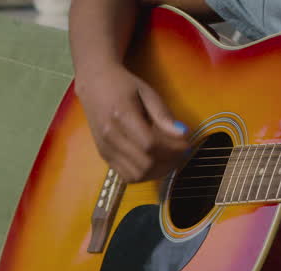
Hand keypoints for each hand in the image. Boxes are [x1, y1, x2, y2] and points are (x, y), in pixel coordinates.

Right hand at [74, 64, 190, 182]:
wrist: (94, 84)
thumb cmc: (123, 85)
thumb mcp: (147, 92)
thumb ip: (163, 115)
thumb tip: (183, 134)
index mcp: (121, 116)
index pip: (150, 145)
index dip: (172, 149)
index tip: (186, 144)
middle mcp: (110, 136)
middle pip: (145, 163)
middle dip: (169, 162)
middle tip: (181, 153)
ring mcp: (105, 149)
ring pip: (137, 175)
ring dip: (158, 171)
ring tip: (169, 158)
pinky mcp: (104, 156)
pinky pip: (127, 176)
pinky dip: (145, 174)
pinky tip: (154, 162)